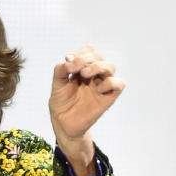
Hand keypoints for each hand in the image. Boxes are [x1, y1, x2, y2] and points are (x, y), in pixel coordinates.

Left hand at [48, 47, 124, 171]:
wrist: (63, 123)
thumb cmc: (62, 102)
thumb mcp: (57, 84)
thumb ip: (61, 70)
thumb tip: (68, 61)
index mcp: (84, 68)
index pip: (89, 52)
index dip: (80, 53)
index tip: (67, 61)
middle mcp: (95, 75)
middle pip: (99, 56)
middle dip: (85, 59)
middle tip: (73, 68)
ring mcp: (102, 85)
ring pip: (110, 67)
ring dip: (97, 66)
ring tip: (83, 74)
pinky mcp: (108, 97)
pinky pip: (118, 84)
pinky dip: (110, 82)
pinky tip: (98, 88)